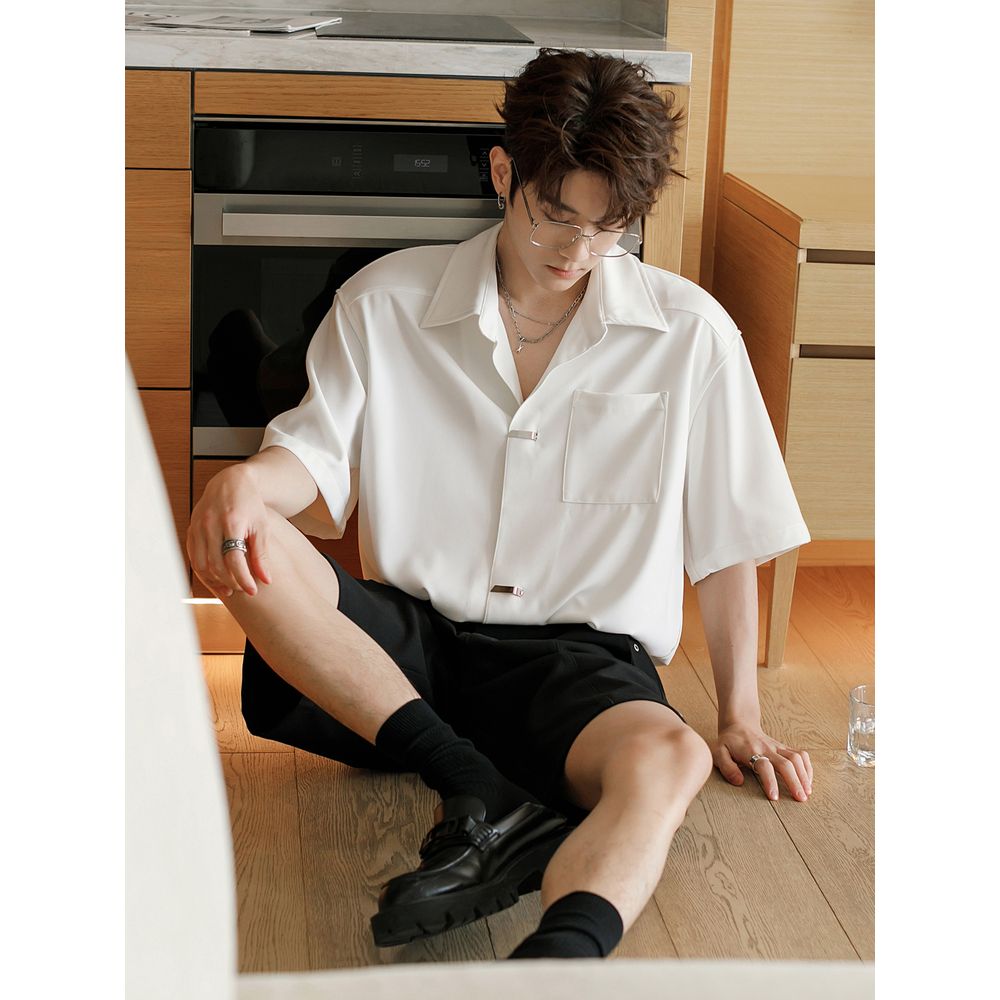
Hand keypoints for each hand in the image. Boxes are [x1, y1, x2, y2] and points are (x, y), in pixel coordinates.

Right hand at [186, 465, 272, 598]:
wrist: (231, 482)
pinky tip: (216, 579)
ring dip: (214, 581)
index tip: (253, 591)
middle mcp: (210, 524)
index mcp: (231, 521)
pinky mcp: (191, 529)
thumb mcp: (261, 527)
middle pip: (216, 564)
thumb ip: (262, 554)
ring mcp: (197, 527)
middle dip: (230, 582)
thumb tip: (267, 581)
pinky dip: (203, 572)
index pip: (234, 559)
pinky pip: (193, 557)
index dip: (243, 579)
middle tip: (243, 589)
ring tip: (230, 589)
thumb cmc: (250, 505)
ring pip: (201, 564)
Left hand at [710, 721, 812, 802]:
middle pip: (786, 763)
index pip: (764, 766)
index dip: (770, 781)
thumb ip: (727, 767)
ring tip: (807, 792)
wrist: (739, 724)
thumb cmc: (729, 742)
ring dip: (804, 775)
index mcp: (751, 751)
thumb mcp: (719, 752)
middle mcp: (768, 749)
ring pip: (796, 758)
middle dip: (794, 781)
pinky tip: (808, 781)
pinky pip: (801, 755)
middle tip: (800, 799)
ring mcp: (778, 747)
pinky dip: (807, 767)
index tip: (774, 797)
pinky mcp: (784, 748)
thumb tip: (739, 782)